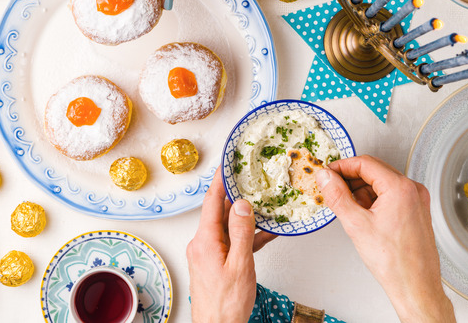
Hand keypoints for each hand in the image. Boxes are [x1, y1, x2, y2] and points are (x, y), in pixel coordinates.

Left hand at [186, 169, 276, 322]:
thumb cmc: (226, 304)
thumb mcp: (240, 264)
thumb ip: (241, 232)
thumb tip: (241, 205)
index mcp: (205, 241)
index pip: (212, 201)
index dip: (220, 180)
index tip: (227, 164)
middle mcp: (202, 244)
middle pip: (220, 212)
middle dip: (237, 197)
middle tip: (250, 179)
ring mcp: (208, 254)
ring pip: (227, 228)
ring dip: (245, 219)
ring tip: (265, 205)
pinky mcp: (215, 263)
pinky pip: (231, 243)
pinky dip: (246, 237)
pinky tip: (265, 233)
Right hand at [316, 155, 455, 322]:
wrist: (415, 286)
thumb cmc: (394, 262)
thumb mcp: (356, 225)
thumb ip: (337, 196)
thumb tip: (326, 177)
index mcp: (401, 188)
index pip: (365, 163)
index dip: (342, 166)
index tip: (328, 174)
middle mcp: (413, 190)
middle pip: (374, 171)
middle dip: (350, 178)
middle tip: (331, 188)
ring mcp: (417, 201)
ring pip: (382, 184)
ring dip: (362, 190)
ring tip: (346, 206)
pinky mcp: (416, 212)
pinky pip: (391, 196)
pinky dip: (374, 200)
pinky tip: (362, 215)